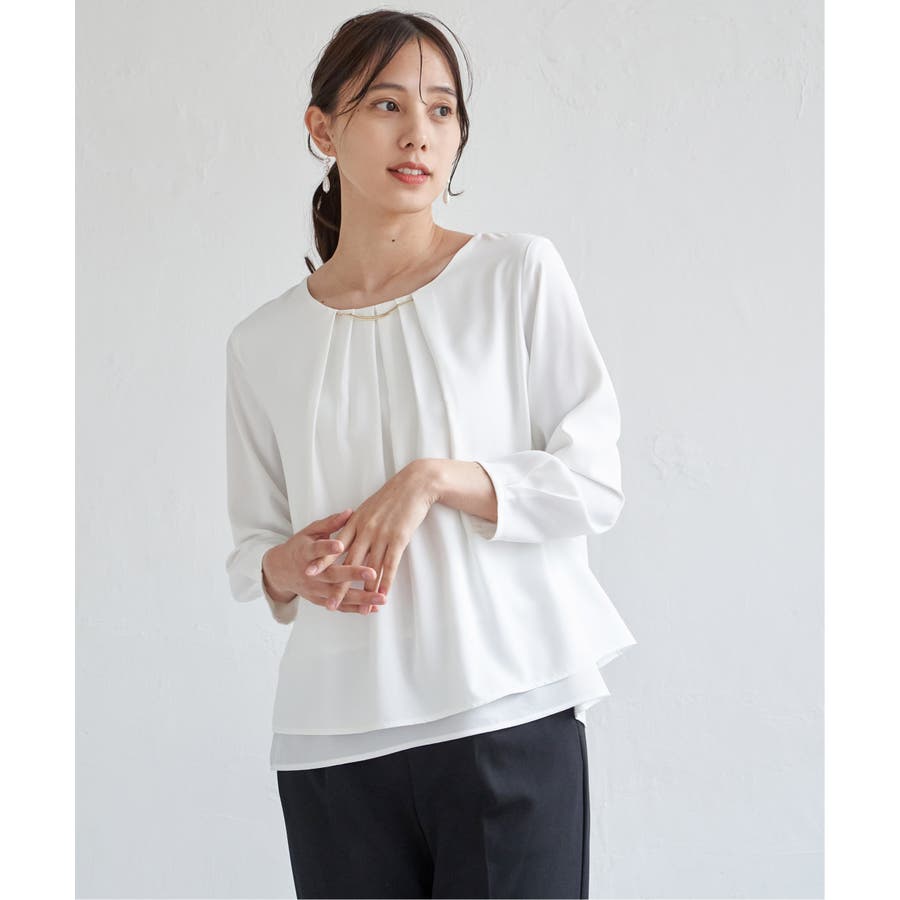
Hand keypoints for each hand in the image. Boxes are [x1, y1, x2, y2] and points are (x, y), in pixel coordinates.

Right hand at [264, 509, 387, 614]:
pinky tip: (374, 609)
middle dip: (352, 575)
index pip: (317, 550)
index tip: (340, 545)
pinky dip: (357, 609)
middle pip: (332, 576)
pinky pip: (340, 607)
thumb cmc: (299, 547)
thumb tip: (350, 511)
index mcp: (305, 553)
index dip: (327, 548)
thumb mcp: (310, 532)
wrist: (280, 571)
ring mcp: (315, 590)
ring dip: (361, 598)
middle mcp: (310, 575)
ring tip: (380, 599)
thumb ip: (330, 524)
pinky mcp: (321, 600)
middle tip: (372, 573)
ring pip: (339, 596)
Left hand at [305, 461, 438, 610]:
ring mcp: (381, 535)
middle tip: (329, 603)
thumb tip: (348, 534)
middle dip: (339, 585)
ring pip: (370, 568)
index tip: (309, 573)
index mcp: (355, 521)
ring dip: (365, 591)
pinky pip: (390, 564)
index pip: (335, 546)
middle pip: (349, 563)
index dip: (322, 561)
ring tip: (360, 610)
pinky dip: (386, 581)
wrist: (414, 484)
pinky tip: (383, 594)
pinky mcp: (398, 538)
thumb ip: (357, 522)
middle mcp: (365, 530)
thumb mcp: (369, 507)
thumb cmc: (392, 495)